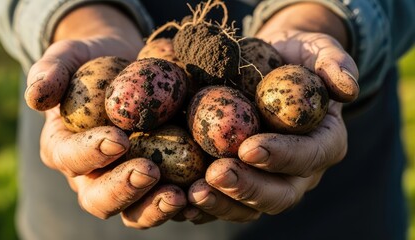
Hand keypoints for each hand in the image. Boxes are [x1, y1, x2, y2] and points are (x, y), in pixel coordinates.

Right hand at [25, 4, 186, 228]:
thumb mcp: (69, 56)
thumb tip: (34, 98)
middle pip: (99, 198)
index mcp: (64, 148)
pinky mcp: (155, 183)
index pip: (70, 158)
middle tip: (150, 171)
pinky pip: (164, 200)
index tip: (118, 139)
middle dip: (124, 189)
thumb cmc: (94, 61)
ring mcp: (124, 182)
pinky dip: (183, 202)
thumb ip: (50, 72)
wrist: (127, 66)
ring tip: (181, 196)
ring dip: (155, 207)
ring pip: (133, 212)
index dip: (91, 154)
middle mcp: (91, 174)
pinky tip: (201, 192)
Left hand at [185, 3, 358, 222]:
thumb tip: (347, 87)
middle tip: (216, 174)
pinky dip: (206, 206)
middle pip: (280, 194)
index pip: (309, 156)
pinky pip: (227, 203)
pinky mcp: (244, 182)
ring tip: (194, 193)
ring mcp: (270, 181)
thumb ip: (334, 64)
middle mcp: (299, 171)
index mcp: (324, 142)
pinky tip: (182, 199)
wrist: (271, 68)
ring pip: (251, 208)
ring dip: (223, 204)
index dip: (282, 155)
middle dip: (248, 188)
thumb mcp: (318, 50)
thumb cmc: (296, 59)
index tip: (249, 147)